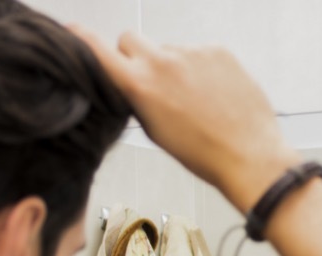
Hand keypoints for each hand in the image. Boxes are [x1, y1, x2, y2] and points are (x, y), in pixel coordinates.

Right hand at [71, 27, 299, 212]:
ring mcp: (192, 52)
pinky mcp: (218, 50)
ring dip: (175, 66)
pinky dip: (202, 68)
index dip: (81, 40)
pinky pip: (199, 52)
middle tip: (153, 83)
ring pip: (169, 49)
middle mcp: (163, 62)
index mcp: (140, 85)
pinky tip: (215, 93)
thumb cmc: (204, 154)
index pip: (96, 48)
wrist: (250, 156)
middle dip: (135, 57)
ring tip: (196, 98)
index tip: (72, 32)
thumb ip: (137, 99)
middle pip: (130, 40)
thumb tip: (131, 83)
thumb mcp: (156, 132)